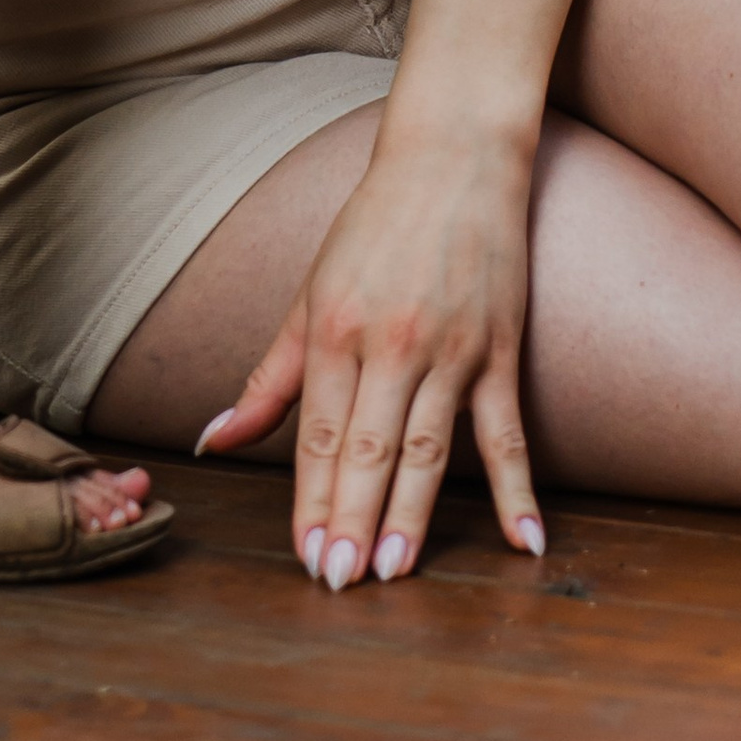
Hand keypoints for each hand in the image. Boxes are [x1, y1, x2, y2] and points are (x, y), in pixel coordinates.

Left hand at [195, 120, 544, 587]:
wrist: (454, 155)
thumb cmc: (373, 224)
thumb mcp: (309, 295)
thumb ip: (266, 379)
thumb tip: (213, 440)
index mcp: (335, 330)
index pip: (317, 436)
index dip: (309, 502)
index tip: (305, 559)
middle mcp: (391, 343)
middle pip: (367, 449)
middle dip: (350, 522)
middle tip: (339, 585)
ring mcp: (452, 348)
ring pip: (429, 448)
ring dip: (411, 515)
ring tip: (394, 573)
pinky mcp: (500, 348)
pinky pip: (508, 432)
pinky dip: (519, 490)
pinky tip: (527, 543)